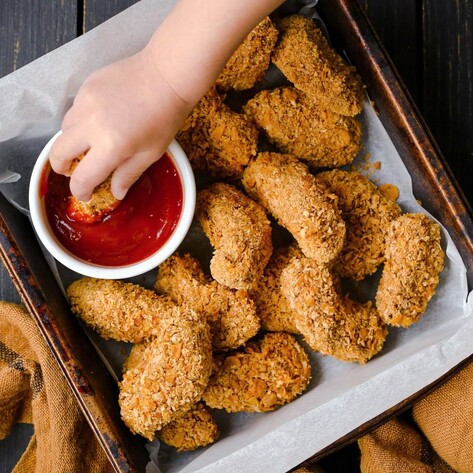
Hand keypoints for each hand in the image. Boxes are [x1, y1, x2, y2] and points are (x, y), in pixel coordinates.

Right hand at [49, 48, 191, 200]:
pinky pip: (74, 109)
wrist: (166, 76)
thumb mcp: (150, 153)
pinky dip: (80, 120)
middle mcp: (90, 125)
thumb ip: (128, 174)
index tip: (86, 194)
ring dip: (71, 142)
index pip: (82, 178)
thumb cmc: (164, 118)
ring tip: (88, 145)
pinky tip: (99, 120)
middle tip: (72, 171)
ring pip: (64, 129)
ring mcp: (85, 102)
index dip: (81, 191)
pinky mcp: (86, 86)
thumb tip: (115, 193)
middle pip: (58, 153)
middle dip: (61, 167)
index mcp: (110, 147)